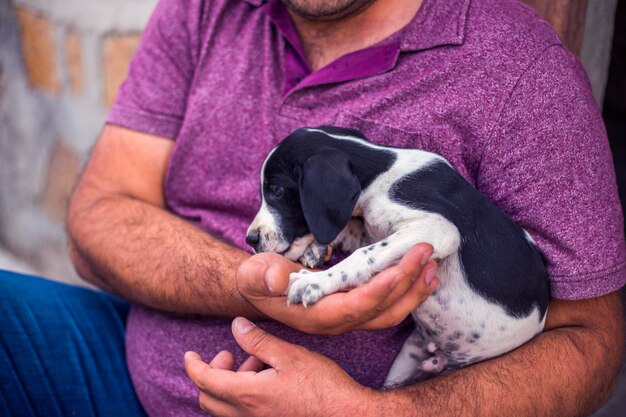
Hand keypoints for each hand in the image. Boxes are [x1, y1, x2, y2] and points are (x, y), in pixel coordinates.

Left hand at [185, 317, 373, 416]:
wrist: (347, 416)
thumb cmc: (322, 387)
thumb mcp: (289, 356)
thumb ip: (259, 342)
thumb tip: (236, 326)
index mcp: (248, 395)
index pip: (204, 381)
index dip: (193, 365)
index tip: (190, 354)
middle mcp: (247, 416)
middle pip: (208, 398)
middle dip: (211, 374)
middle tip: (231, 357)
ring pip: (223, 409)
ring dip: (229, 385)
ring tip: (257, 366)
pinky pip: (240, 415)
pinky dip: (242, 397)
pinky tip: (266, 383)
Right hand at [236, 243, 438, 334]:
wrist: (262, 291)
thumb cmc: (259, 280)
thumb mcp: (255, 275)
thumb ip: (262, 276)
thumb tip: (278, 278)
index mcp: (317, 315)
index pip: (354, 307)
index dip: (377, 291)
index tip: (397, 270)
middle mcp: (338, 320)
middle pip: (381, 310)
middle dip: (406, 283)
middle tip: (424, 253)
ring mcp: (349, 315)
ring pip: (390, 311)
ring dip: (414, 290)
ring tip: (432, 265)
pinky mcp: (356, 306)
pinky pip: (388, 304)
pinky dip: (408, 291)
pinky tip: (423, 276)